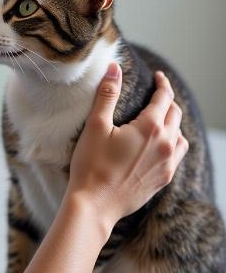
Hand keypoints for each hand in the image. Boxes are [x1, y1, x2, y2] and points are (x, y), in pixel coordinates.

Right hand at [66, 62, 188, 235]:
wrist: (95, 204)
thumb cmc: (91, 164)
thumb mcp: (95, 125)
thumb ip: (107, 94)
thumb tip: (114, 68)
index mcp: (150, 128)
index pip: (164, 98)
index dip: (162, 84)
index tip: (158, 76)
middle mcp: (166, 145)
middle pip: (175, 114)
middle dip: (167, 101)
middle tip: (157, 94)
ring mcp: (167, 164)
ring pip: (181, 136)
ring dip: (173, 123)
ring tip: (160, 119)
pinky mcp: (163, 179)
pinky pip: (177, 155)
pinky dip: (173, 143)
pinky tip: (160, 145)